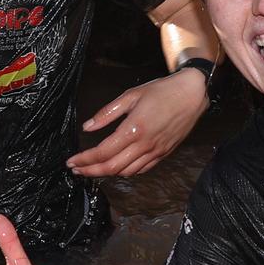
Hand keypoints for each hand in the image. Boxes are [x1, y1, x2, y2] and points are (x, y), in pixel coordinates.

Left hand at [68, 66, 205, 177]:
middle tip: (76, 170)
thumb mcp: (131, 96)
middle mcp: (145, 145)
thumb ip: (107, 113)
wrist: (192, 94)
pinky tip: (117, 166)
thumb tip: (87, 127)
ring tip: (92, 169)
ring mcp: (156, 151)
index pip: (103, 152)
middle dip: (90, 171)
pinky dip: (126, 172)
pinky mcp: (164, 153)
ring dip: (107, 173)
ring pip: (126, 172)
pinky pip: (142, 169)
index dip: (85, 160)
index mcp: (134, 129)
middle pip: (112, 167)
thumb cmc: (162, 91)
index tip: (71, 161)